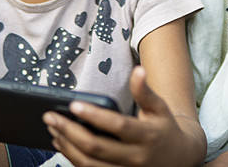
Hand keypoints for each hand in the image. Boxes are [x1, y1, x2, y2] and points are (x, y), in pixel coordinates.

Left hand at [44, 66, 204, 166]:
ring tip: (52, 129)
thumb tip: (138, 70)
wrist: (177, 159)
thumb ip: (145, 91)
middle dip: (70, 131)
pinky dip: (73, 159)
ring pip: (90, 164)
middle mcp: (136, 158)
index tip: (74, 104)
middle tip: (50, 116)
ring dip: (67, 147)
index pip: (118, 126)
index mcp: (147, 136)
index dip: (95, 116)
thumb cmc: (163, 128)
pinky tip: (62, 144)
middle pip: (97, 148)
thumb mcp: (159, 108)